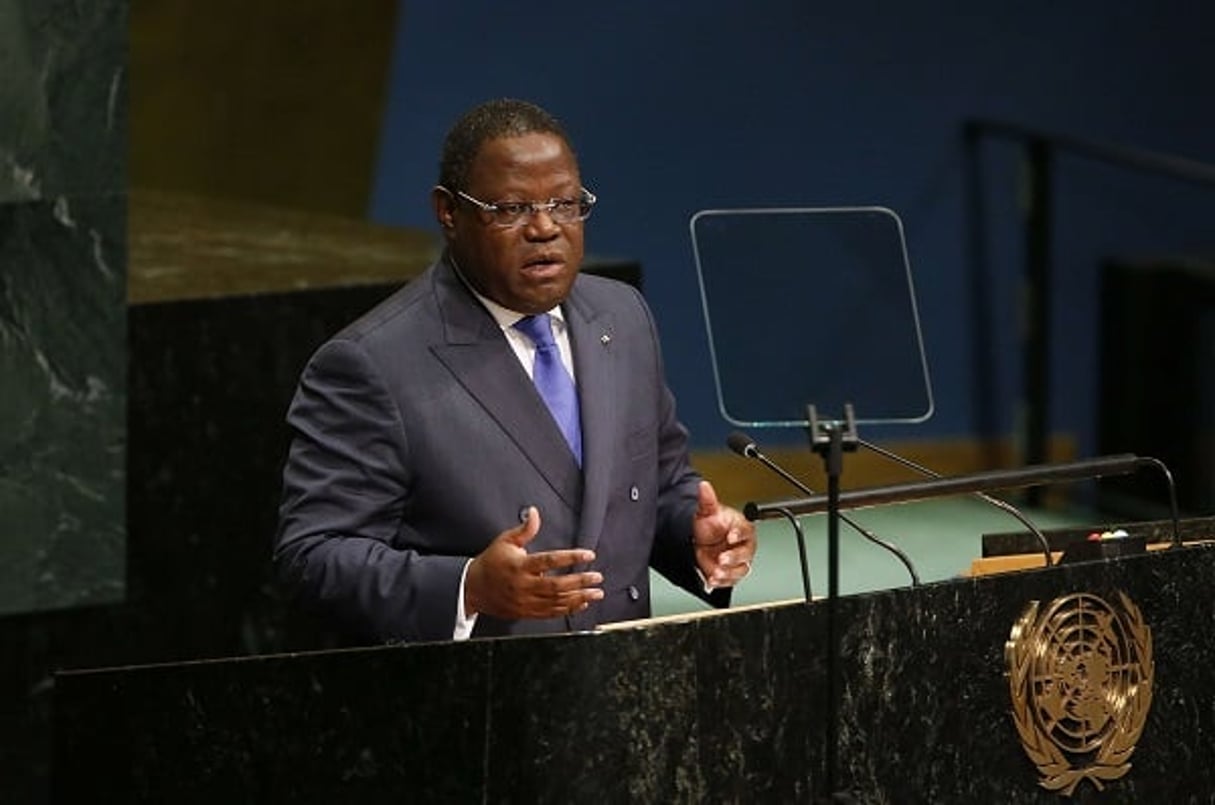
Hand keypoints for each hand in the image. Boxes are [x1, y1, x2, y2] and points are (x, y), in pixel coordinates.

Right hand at [464, 507, 604, 619]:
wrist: (473, 588)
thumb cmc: (491, 562)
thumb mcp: (505, 541)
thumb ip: (524, 529)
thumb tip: (534, 513)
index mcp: (520, 566)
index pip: (550, 560)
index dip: (571, 557)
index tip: (588, 555)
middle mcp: (524, 585)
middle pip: (557, 585)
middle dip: (580, 581)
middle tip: (596, 577)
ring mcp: (525, 601)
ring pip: (556, 602)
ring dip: (579, 597)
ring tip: (596, 592)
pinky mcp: (526, 612)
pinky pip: (550, 613)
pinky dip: (568, 609)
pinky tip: (581, 603)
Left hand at [692, 480, 756, 587]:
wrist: (702, 541)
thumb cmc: (711, 525)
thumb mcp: (707, 511)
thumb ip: (707, 500)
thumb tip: (704, 486)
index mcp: (742, 528)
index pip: (746, 530)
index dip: (739, 533)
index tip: (731, 536)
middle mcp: (743, 546)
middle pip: (746, 553)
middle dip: (734, 557)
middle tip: (722, 558)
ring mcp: (738, 560)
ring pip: (740, 569)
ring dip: (729, 573)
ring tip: (716, 573)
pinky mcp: (731, 573)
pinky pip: (730, 580)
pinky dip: (721, 582)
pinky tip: (712, 580)